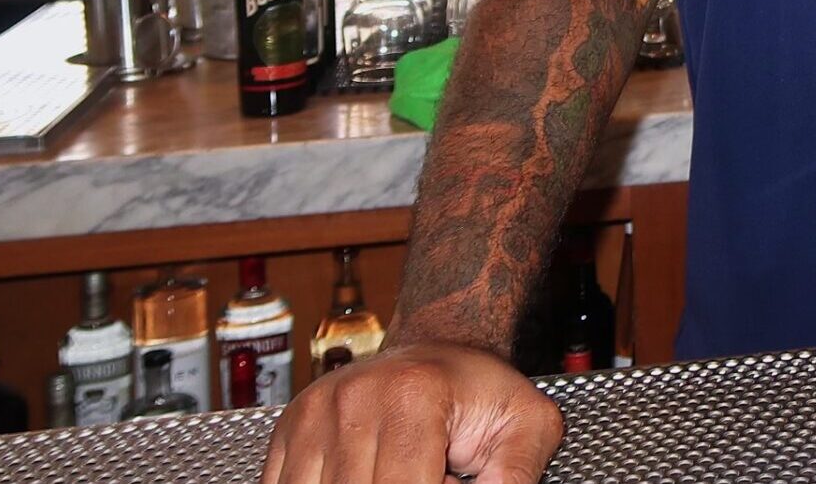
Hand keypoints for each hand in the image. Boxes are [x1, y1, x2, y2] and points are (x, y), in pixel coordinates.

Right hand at [261, 342, 562, 483]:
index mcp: (410, 395)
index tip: (446, 477)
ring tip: (399, 469)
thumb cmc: (481, 389)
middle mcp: (352, 399)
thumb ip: (517, 471)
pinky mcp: (287, 432)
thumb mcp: (528, 422)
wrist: (439, 346)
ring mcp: (312, 415)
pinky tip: (365, 473)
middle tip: (430, 469)